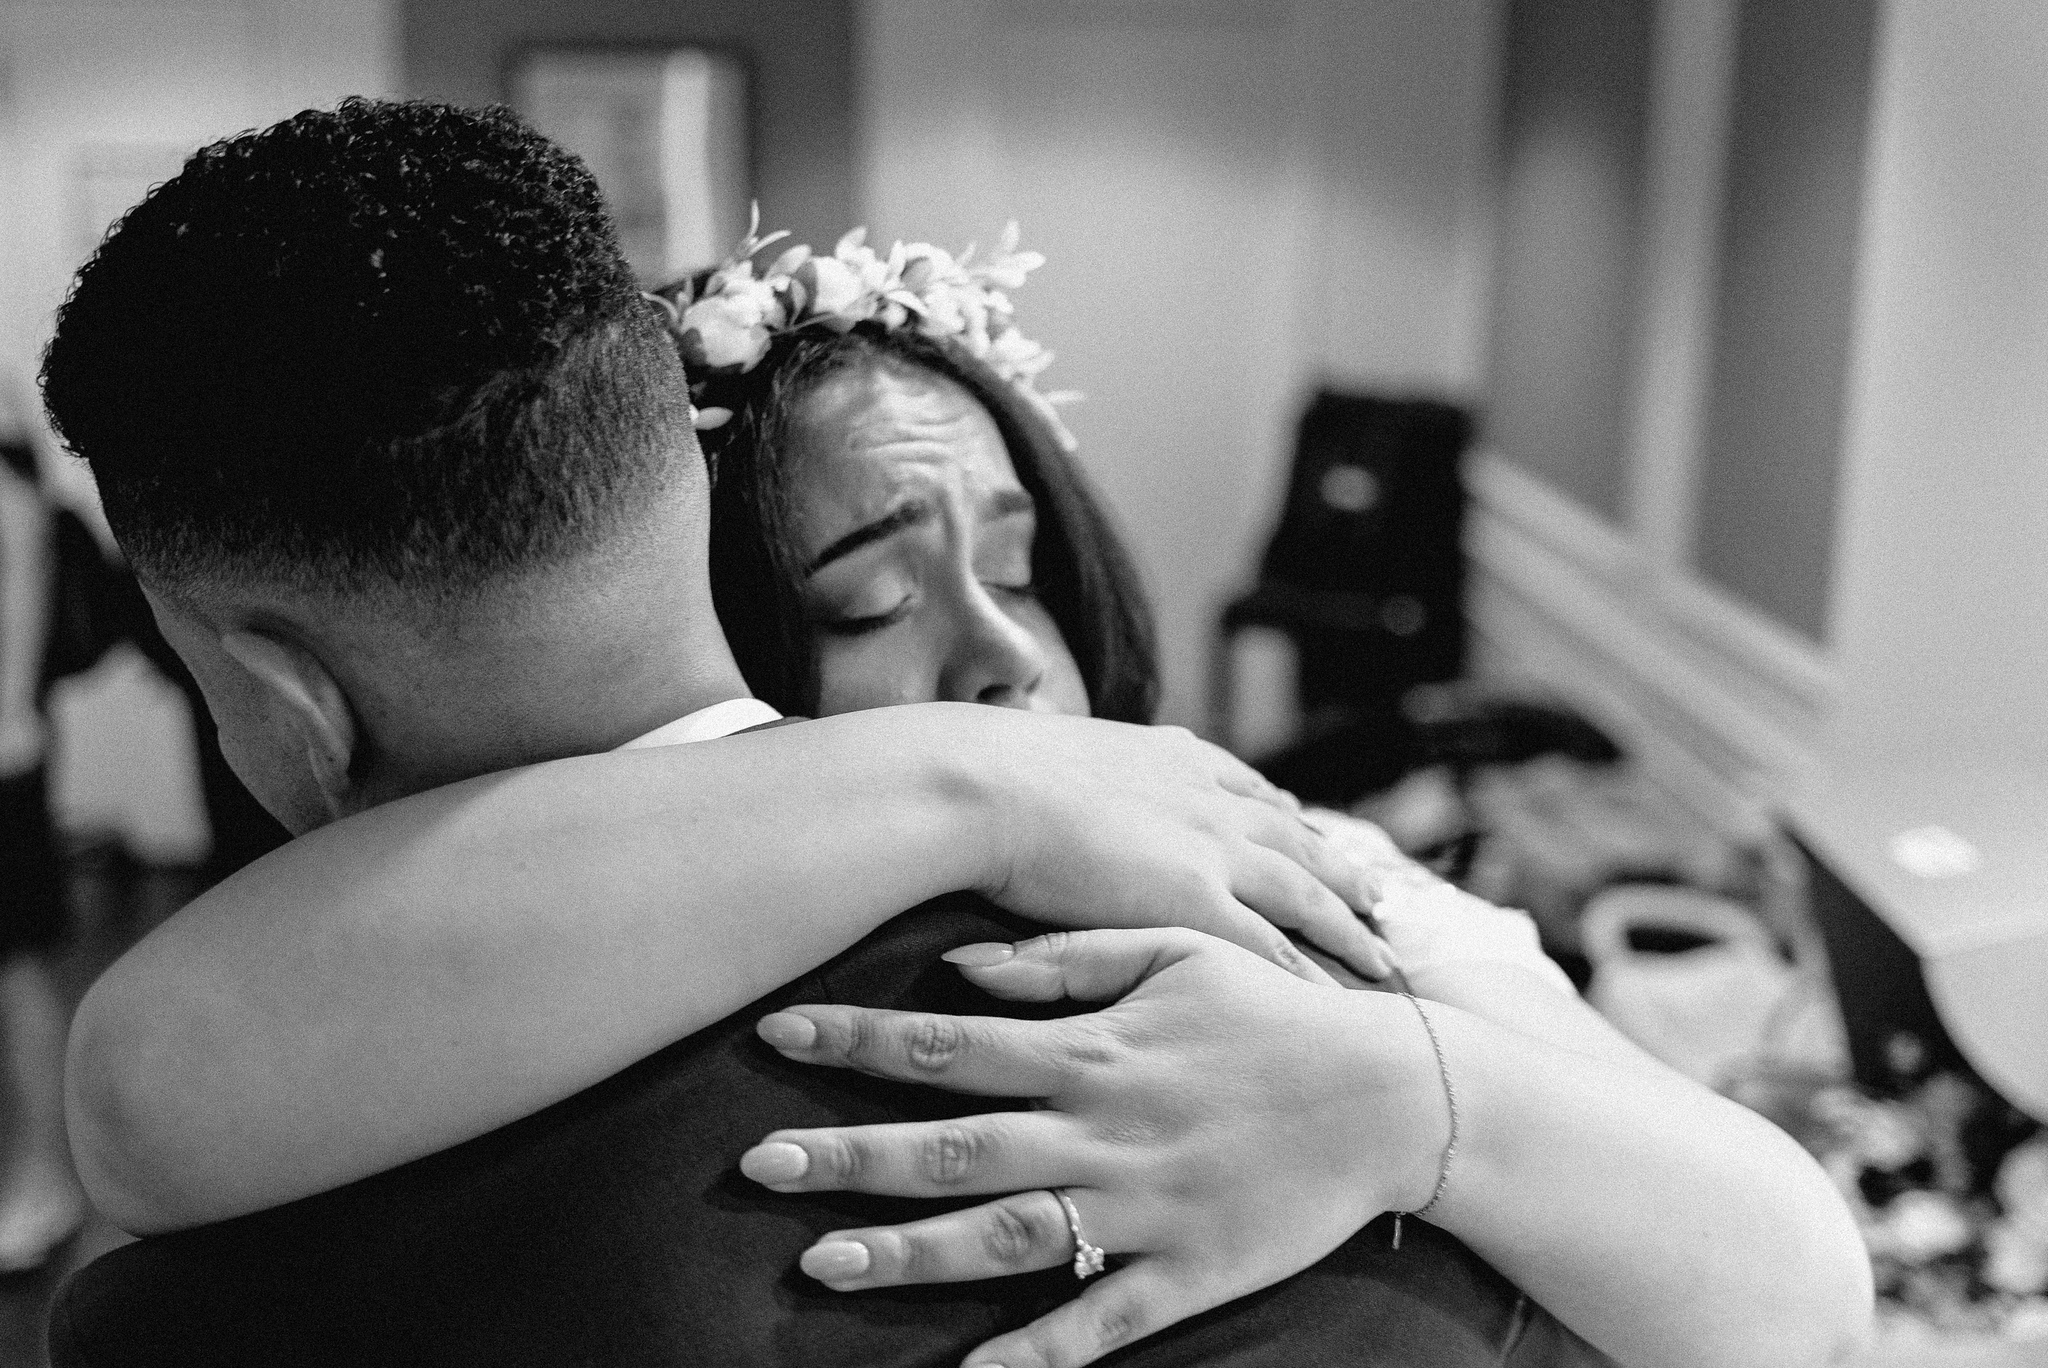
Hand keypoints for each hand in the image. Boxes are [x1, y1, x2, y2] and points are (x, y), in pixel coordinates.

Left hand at [740, 929, 1449, 1367]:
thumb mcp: (1175, 951)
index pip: (949, 1043)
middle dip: (849, 1155)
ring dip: (912, 1252)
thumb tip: (962, 964)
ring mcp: (1141, 1208)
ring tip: (820, 1266)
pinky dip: (1033, 1355)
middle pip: (955, 1145)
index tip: (774, 1033)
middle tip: (756, 1166)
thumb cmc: (1272, 1012)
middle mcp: (1102, 1129)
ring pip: (1007, 1234)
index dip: (857, 1040)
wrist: (1391, 1093)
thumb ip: (1066, 959)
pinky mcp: (1187, 1273)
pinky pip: (1099, 1324)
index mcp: (1094, 1049)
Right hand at [957, 709, 1396, 981]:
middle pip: (1293, 837)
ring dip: (1347, 925)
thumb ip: (1067, 774)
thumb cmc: (984, 775)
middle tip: (1375, 893)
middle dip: (1337, 868)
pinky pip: (1275, 947)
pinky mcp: (1198, 901)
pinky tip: (1338, 1000)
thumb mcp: (1046, 755)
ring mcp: (1211, 849)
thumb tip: (1038, 776)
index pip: (1245, 786)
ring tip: (1382, 957)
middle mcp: (1207, 797)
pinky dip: (1311, 973)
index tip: (1305, 826)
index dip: (1279, 812)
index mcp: (1169, 758)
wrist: (978, 786)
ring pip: (1304, 894)